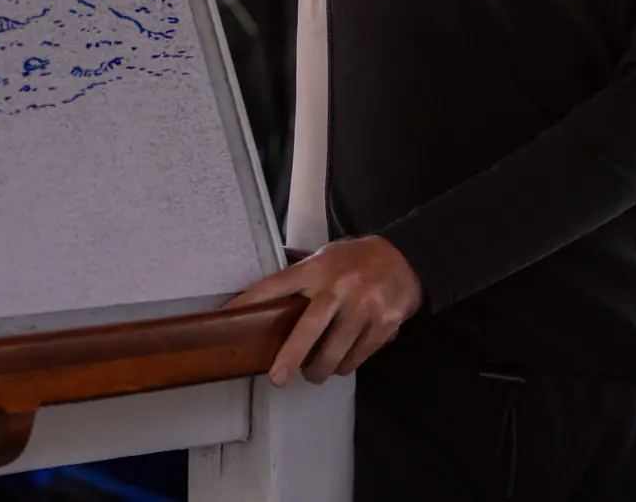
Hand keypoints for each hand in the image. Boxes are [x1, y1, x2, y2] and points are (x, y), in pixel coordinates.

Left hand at [225, 235, 423, 386]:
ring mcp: (364, 307)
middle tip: (277, 379)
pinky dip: (346, 365)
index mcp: (318, 268)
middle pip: (309, 327)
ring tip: (314, 373)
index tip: (229, 315)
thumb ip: (299, 274)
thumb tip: (263, 295)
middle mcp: (339, 287)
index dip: (251, 300)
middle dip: (291, 356)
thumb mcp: (324, 256)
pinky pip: (357, 357)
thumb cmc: (357, 260)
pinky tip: (341, 362)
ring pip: (335, 352)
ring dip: (321, 369)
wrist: (407, 260)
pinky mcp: (384, 324)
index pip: (277, 285)